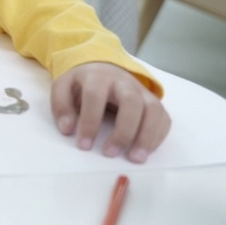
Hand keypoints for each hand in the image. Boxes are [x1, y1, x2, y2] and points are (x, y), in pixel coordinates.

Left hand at [51, 62, 169, 163]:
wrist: (102, 66)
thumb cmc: (82, 82)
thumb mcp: (64, 87)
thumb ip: (61, 106)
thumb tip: (68, 129)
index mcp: (98, 76)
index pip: (96, 96)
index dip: (90, 121)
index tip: (84, 145)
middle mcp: (124, 82)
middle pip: (131, 102)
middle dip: (123, 130)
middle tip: (110, 153)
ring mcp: (142, 92)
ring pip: (153, 110)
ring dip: (147, 136)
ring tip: (136, 158)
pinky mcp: (153, 102)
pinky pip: (163, 118)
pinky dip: (158, 136)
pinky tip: (145, 151)